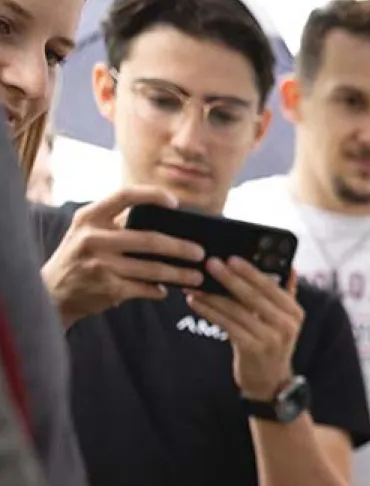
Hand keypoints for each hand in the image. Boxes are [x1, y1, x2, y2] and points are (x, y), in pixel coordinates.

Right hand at [41, 186, 205, 326]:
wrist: (53, 290)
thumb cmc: (82, 257)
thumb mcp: (89, 232)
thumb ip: (118, 225)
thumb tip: (168, 228)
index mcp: (90, 217)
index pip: (124, 196)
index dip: (152, 195)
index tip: (175, 202)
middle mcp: (93, 237)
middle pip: (148, 239)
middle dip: (180, 247)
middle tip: (201, 253)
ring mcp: (100, 264)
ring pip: (152, 269)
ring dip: (179, 274)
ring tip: (197, 277)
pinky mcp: (107, 287)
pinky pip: (145, 288)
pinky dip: (159, 290)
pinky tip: (167, 290)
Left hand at [186, 260, 303, 402]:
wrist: (270, 381)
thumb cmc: (272, 345)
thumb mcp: (284, 320)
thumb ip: (286, 294)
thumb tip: (291, 268)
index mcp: (294, 312)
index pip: (271, 286)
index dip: (251, 271)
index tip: (231, 257)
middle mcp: (286, 325)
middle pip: (253, 296)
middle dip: (229, 278)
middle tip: (210, 263)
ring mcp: (270, 338)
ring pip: (236, 310)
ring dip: (213, 295)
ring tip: (194, 283)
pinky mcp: (252, 349)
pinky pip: (227, 325)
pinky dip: (210, 312)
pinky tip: (196, 302)